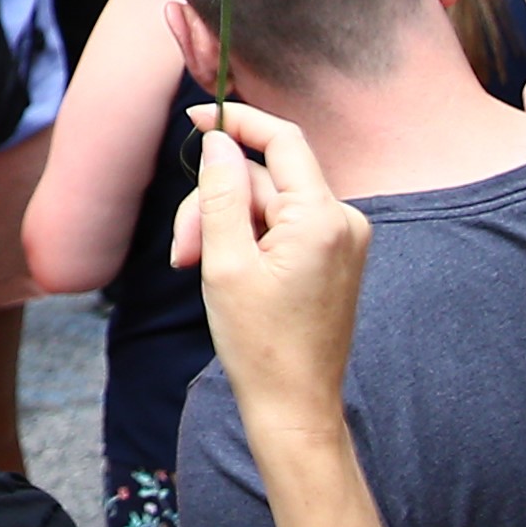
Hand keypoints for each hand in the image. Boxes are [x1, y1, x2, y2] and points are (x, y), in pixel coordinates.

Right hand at [181, 100, 365, 457]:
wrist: (295, 407)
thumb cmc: (260, 344)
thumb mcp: (225, 263)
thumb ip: (222, 193)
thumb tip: (221, 141)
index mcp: (323, 218)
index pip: (282, 140)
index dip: (238, 121)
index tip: (196, 118)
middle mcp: (343, 221)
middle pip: (264, 179)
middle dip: (216, 204)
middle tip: (181, 251)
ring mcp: (342, 241)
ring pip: (268, 204)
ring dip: (226, 227)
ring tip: (196, 268)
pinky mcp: (332, 258)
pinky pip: (282, 227)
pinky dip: (248, 240)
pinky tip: (224, 271)